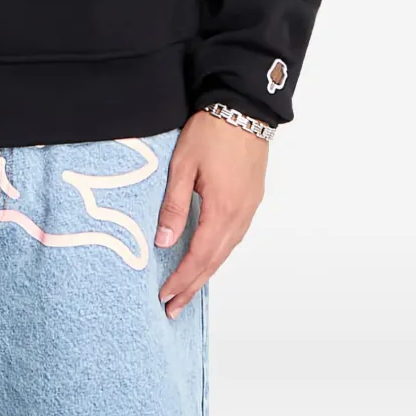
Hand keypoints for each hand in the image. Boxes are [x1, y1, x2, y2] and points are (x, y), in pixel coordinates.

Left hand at [155, 110, 267, 318]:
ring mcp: (249, 209)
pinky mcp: (252, 200)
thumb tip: (163, 242)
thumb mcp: (182, 166)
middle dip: (192, 286)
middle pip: (214, 261)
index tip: (165, 296)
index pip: (198, 256)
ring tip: (187, 290)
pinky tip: (207, 258)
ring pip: (226, 251)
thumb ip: (173, 206)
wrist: (243, 108)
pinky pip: (234, 237)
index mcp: (222, 209)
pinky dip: (218, 254)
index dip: (181, 279)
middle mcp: (240, 215)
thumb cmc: (211, 132)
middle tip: (174, 308)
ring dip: (206, 273)